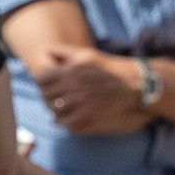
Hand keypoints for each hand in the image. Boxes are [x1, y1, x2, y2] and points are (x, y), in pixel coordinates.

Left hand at [35, 44, 150, 135]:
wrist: (133, 84)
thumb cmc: (109, 68)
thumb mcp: (87, 55)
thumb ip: (64, 52)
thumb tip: (45, 51)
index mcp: (71, 71)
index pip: (42, 80)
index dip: (42, 83)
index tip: (48, 85)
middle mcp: (75, 87)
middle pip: (47, 96)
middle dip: (48, 97)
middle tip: (53, 98)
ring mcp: (82, 104)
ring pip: (55, 110)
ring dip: (55, 110)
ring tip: (60, 108)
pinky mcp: (89, 118)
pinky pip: (66, 123)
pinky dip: (63, 121)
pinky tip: (67, 117)